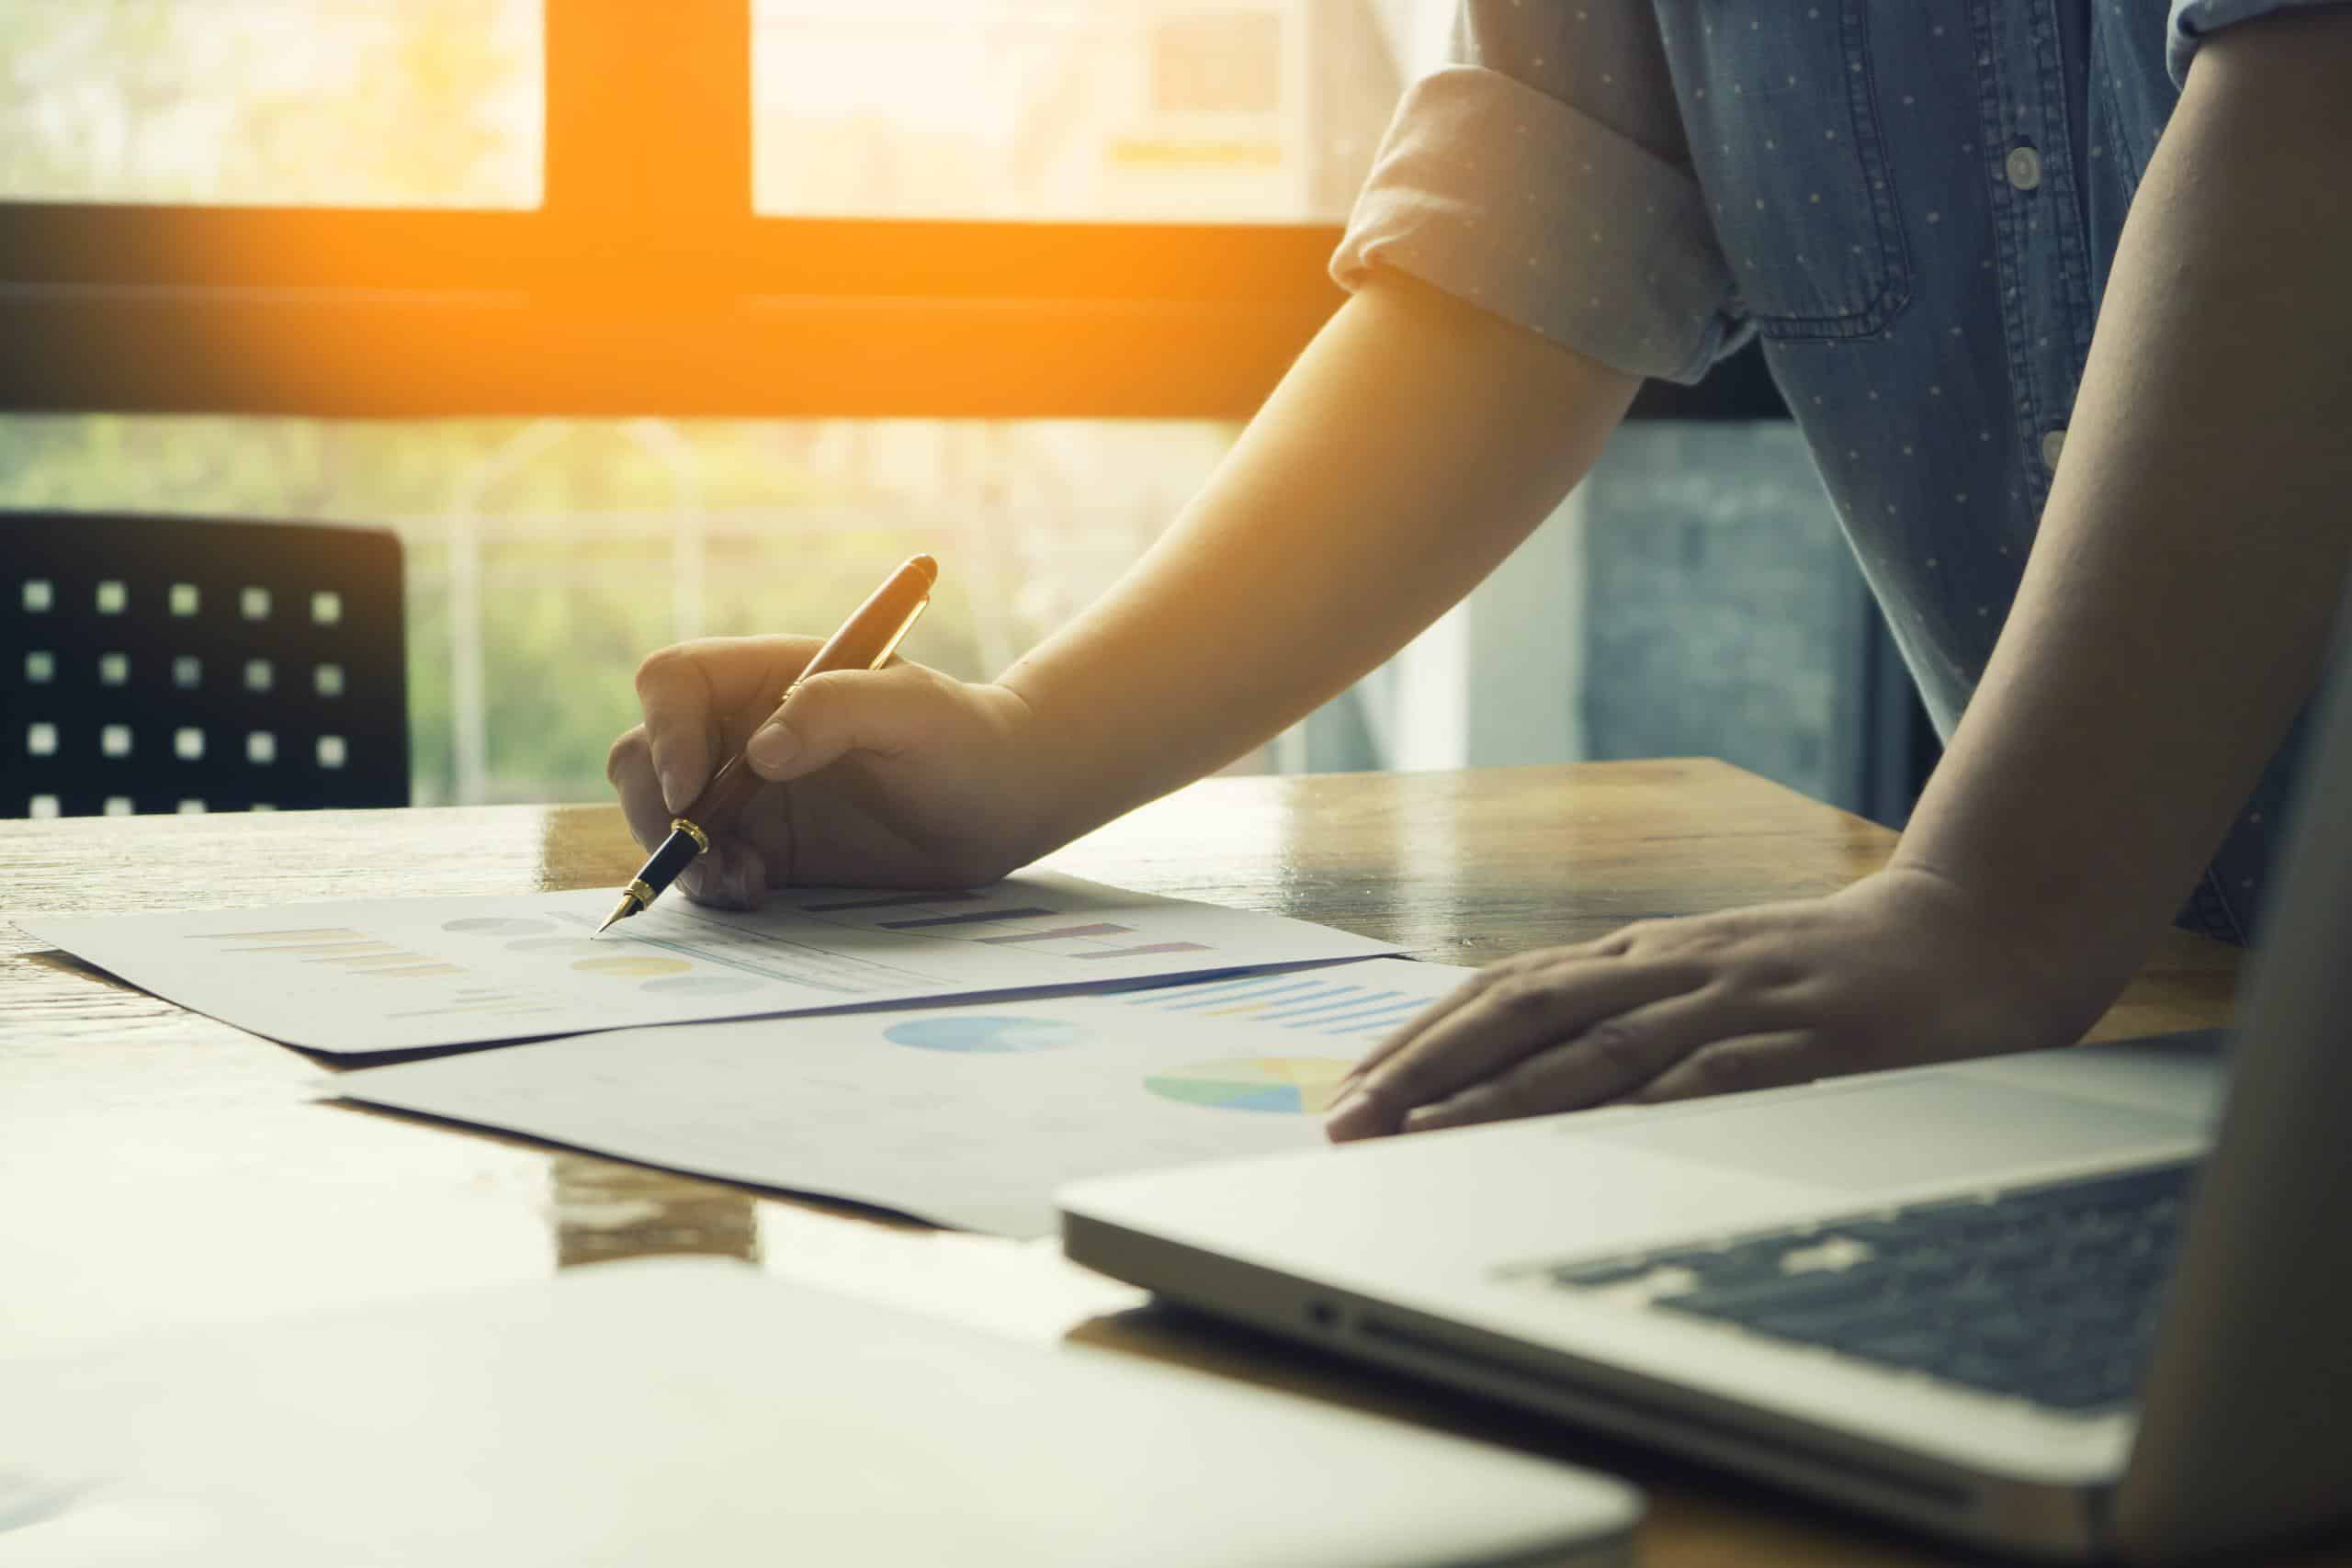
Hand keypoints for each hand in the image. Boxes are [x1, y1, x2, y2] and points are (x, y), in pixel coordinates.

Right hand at [604, 636, 1041, 906]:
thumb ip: (839, 709)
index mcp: (766, 676)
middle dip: (655, 809)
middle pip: (645, 756)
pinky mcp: (763, 848)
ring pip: (662, 819)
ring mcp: (747, 793)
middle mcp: (741, 730)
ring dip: (682, 856)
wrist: (1001, 805)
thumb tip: (762, 751)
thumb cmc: (965, 740)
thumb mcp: (915, 713)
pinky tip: (757, 892)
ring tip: (745, 881)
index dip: (664, 729)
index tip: (692, 789)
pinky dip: (712, 885)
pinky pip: (704, 868)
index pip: (672, 681)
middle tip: (704, 855)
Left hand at [1323, 868, 2092, 1140]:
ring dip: (1495, 1096)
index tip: (1350, 1089)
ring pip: (1592, 1049)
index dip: (1419, 1039)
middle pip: (1518, 1012)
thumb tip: (1520, 1067)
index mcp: (1639, 958)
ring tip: (1418, 1137)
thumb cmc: (1823, 974)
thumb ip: (1626, 1017)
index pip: (1502, 992)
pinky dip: (1633, 1108)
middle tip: (1345, 1122)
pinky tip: (1577, 1140)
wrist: (1968, 935)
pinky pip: (1706, 1079)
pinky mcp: (1801, 1042)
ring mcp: (1732, 1001)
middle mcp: (1667, 969)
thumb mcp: (1707, 981)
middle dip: (1422, 1069)